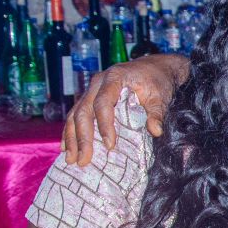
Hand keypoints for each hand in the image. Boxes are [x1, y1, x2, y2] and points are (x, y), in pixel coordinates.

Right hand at [62, 54, 186, 165]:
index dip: (104, 125)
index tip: (110, 145)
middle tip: (83, 160)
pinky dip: (71, 132)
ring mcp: (91, 90)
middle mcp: (98, 82)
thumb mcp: (160, 95)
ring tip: (71, 159)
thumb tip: (156, 131)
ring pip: (75, 114)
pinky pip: (76, 115)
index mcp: (114, 78)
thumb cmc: (156, 81)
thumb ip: (156, 112)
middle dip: (82, 137)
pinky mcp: (90, 98)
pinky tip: (67, 148)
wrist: (153, 68)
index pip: (103, 103)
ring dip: (72, 138)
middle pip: (84, 110)